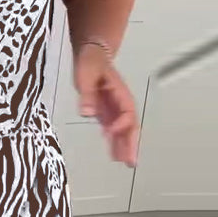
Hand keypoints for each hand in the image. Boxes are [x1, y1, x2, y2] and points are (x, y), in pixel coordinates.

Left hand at [74, 45, 138, 166]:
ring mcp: (114, 108)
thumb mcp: (86, 74)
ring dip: (125, 146)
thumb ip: (87, 94)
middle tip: (131, 161)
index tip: (108, 134)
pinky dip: (114, 142)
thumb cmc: (90, 61)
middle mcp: (121, 103)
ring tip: (126, 164)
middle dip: (131, 143)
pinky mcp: (106, 113)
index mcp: (120, 93)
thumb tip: (86, 112)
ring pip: (123, 130)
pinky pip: (113, 130)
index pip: (126, 113)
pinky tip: (114, 155)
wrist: (91, 53)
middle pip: (130, 125)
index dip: (119, 125)